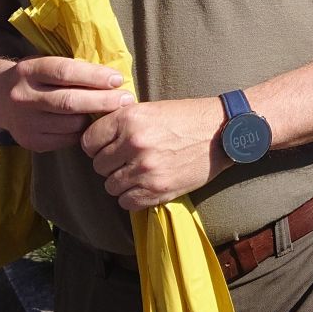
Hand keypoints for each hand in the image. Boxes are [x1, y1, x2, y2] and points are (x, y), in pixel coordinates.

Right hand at [0, 56, 132, 152]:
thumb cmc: (35, 77)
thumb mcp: (45, 63)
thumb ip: (72, 68)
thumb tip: (113, 77)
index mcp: (29, 70)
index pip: (65, 72)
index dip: (94, 76)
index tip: (117, 78)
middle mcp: (23, 96)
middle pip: (69, 101)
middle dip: (103, 101)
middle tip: (127, 100)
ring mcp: (24, 122)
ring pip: (70, 123)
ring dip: (95, 119)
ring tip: (113, 113)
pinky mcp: (30, 141)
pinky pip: (65, 139)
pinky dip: (82, 132)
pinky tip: (91, 125)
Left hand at [80, 97, 228, 210]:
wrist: (223, 132)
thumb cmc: (187, 118)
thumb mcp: (151, 109)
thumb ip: (122, 123)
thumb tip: (94, 138)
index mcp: (130, 119)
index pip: (88, 142)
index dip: (96, 146)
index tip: (107, 147)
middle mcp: (134, 144)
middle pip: (98, 166)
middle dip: (110, 164)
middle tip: (128, 160)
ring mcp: (145, 169)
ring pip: (110, 186)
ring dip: (121, 182)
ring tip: (139, 172)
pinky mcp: (158, 189)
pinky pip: (127, 202)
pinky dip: (133, 197)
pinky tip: (146, 185)